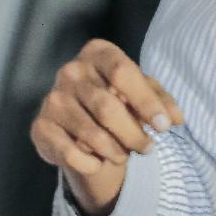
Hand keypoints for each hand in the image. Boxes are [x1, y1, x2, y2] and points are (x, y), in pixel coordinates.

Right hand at [30, 38, 183, 215]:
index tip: (165, 126)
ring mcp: (52, 98)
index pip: (122, 73)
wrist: (80, 120)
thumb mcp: (142, 94)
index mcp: (97, 52)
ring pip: (90, 134)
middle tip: (148, 148)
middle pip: (107, 107)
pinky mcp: (40, 127)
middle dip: (133, 134)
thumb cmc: (118, 99)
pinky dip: (91, 163)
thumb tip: (175, 119)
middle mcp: (70, 71)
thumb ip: (160, 102)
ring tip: (125, 155)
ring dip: (115, 151)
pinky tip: (98, 163)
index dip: (146, 102)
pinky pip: (71, 153)